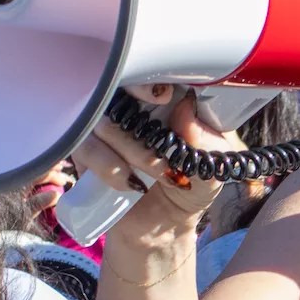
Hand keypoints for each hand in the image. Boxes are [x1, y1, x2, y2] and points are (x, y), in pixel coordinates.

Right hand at [74, 86, 232, 250]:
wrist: (164, 227)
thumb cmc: (191, 187)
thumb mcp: (213, 166)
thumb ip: (207, 141)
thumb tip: (188, 110)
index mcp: (163, 101)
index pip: (149, 71)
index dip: (150, 77)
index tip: (165, 94)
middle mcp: (131, 108)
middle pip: (117, 83)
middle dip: (135, 98)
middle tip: (158, 115)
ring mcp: (105, 129)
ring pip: (105, 121)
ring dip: (134, 149)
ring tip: (162, 172)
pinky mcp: (85, 154)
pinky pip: (86, 149)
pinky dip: (110, 166)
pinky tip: (132, 183)